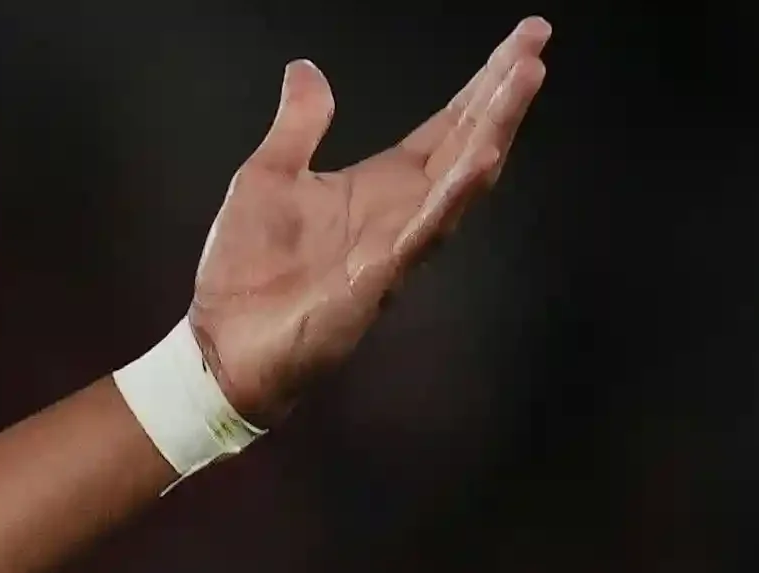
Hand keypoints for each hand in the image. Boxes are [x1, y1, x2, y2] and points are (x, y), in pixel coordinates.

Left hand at [187, 17, 551, 423]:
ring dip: (495, 128)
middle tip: (536, 42)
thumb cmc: (246, 269)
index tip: (524, 38)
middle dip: (504, 93)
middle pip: (469, 141)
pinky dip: (454, 195)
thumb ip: (298, 124)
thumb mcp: (266, 177)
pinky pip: (427, 234)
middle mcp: (404, 211)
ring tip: (525, 79)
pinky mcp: (380, 280)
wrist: (222, 347)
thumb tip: (305, 69)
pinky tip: (482, 159)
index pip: (448, 124)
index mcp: (383, 185)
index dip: (485, 83)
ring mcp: (399, 246)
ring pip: (463, 181)